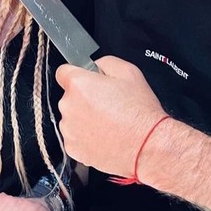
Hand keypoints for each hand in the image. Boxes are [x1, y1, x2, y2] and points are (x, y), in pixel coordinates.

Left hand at [56, 56, 165, 176]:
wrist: (147, 146)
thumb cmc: (139, 112)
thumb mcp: (129, 72)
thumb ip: (105, 62)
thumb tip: (95, 65)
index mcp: (78, 84)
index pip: (63, 72)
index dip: (77, 75)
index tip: (87, 82)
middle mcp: (68, 106)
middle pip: (69, 97)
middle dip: (83, 98)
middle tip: (107, 105)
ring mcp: (68, 129)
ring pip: (71, 118)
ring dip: (84, 119)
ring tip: (108, 123)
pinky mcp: (72, 148)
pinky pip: (75, 138)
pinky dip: (85, 138)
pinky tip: (104, 136)